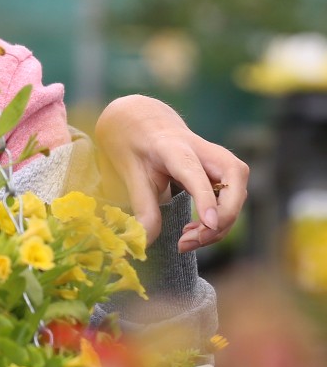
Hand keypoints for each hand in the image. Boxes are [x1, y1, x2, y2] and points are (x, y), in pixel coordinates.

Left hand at [94, 95, 248, 251]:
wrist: (146, 122)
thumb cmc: (137, 147)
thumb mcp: (131, 174)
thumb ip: (143, 208)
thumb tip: (143, 244)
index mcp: (174, 147)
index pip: (194, 172)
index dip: (205, 197)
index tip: (209, 223)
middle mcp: (206, 151)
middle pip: (233, 183)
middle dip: (221, 218)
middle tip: (188, 241)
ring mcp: (221, 160)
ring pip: (237, 195)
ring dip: (220, 225)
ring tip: (186, 241)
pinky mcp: (226, 172)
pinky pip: (232, 199)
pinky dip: (219, 221)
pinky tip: (196, 231)